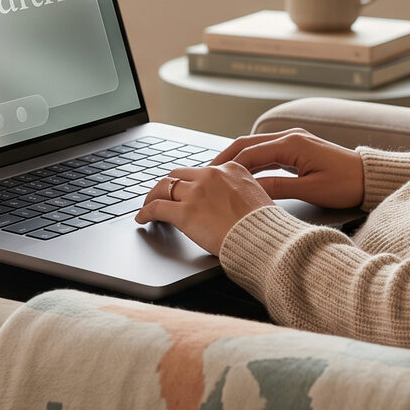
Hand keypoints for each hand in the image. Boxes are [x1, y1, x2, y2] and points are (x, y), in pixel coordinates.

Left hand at [134, 163, 273, 255]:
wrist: (266, 240)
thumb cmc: (266, 226)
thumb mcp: (258, 196)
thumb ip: (239, 192)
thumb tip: (229, 201)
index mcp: (231, 169)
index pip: (201, 171)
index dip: (188, 182)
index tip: (184, 190)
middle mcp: (211, 175)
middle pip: (178, 175)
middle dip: (168, 186)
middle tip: (161, 196)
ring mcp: (196, 192)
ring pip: (163, 188)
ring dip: (152, 197)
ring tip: (148, 206)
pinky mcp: (185, 212)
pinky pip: (156, 208)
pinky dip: (145, 213)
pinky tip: (142, 219)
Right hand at [207, 128, 364, 209]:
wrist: (369, 178)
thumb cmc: (345, 184)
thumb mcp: (309, 190)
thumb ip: (277, 187)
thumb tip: (248, 189)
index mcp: (292, 144)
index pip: (250, 154)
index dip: (228, 166)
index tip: (210, 178)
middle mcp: (290, 136)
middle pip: (247, 144)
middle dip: (225, 158)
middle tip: (204, 173)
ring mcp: (294, 140)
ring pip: (256, 147)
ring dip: (236, 159)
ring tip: (217, 174)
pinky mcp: (297, 148)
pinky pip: (267, 152)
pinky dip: (251, 161)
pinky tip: (241, 173)